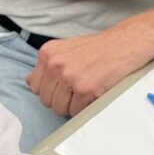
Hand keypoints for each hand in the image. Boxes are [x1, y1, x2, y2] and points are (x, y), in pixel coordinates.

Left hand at [26, 31, 148, 116]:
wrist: (125, 43)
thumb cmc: (98, 48)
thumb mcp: (66, 49)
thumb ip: (48, 65)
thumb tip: (28, 81)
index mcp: (48, 53)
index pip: (34, 86)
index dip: (49, 90)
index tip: (63, 86)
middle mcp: (55, 64)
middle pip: (46, 100)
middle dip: (60, 100)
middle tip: (76, 91)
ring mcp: (70, 76)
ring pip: (59, 108)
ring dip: (72, 106)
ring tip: (84, 93)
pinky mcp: (85, 89)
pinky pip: (76, 112)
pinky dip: (85, 108)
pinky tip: (93, 94)